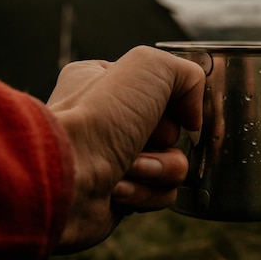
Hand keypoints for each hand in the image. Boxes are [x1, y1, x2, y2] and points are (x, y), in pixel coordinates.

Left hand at [46, 46, 204, 253]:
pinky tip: (118, 187)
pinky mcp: (121, 193)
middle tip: (143, 136)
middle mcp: (107, 118)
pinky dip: (146, 191)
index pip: (163, 87)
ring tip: (127, 166)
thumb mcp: (150, 66)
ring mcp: (114, 157)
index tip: (176, 108)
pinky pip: (161, 193)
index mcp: (104, 80)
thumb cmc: (98, 118)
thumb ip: (187, 74)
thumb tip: (193, 118)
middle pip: (173, 128)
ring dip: (159, 167)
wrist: (67, 180)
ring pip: (173, 163)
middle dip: (165, 137)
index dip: (175, 101)